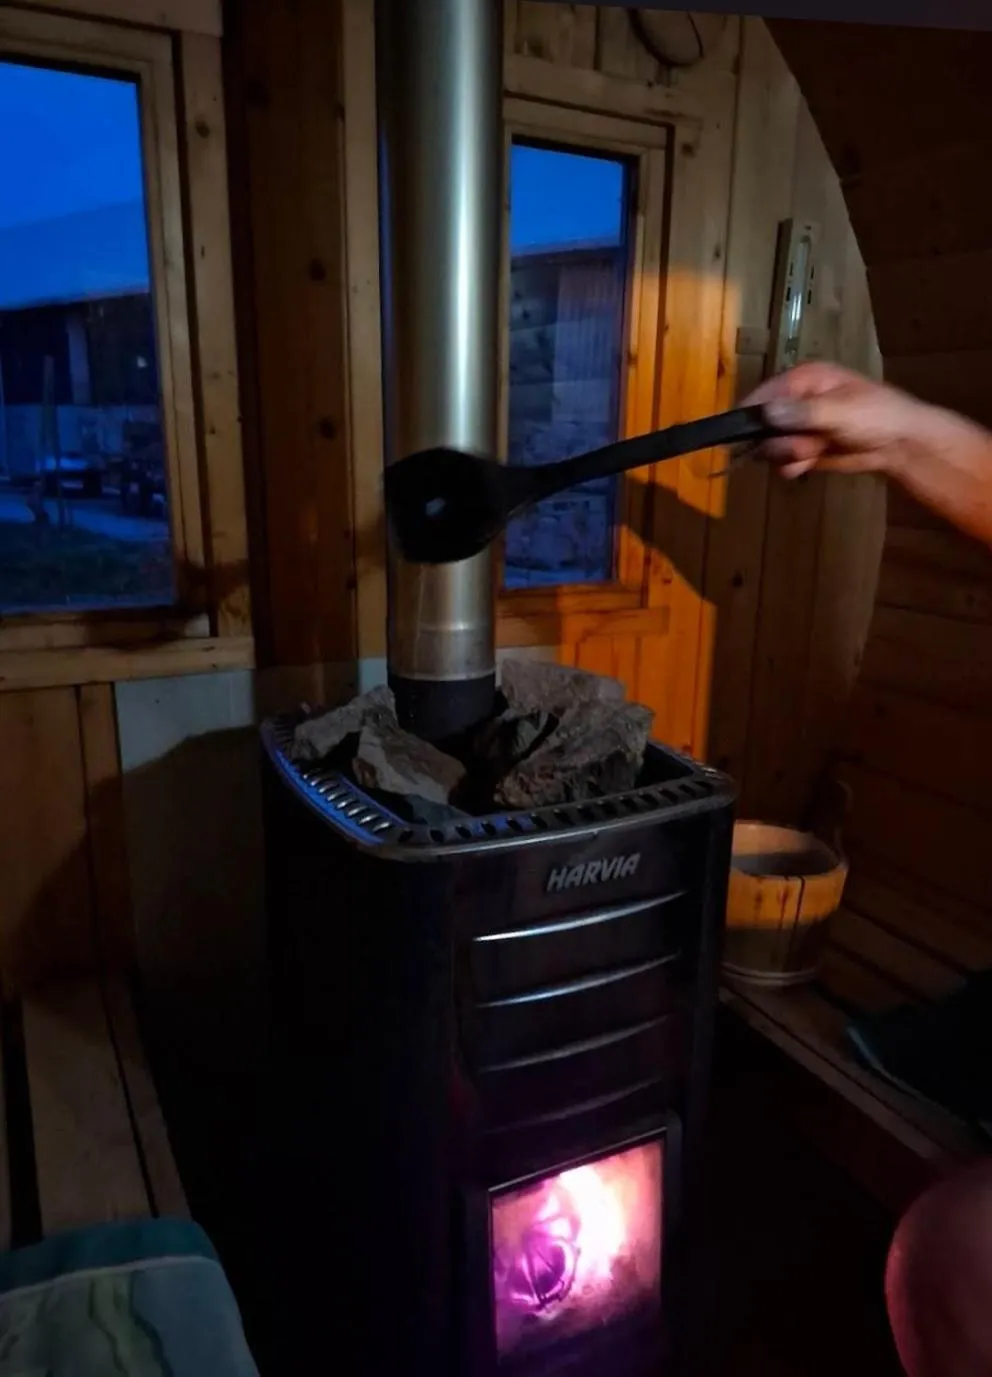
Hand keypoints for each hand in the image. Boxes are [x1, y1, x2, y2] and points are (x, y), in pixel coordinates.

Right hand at [742, 361, 947, 479]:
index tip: (743, 434)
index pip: (763, 394)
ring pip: (770, 445)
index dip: (752, 414)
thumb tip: (766, 412)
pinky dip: (792, 466)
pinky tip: (809, 465)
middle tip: (803, 445)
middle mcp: (795, 401)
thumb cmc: (876, 416)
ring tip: (813, 452)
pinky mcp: (803, 449)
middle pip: (762, 423)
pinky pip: (782, 461)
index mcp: (803, 380)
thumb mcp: (840, 411)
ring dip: (788, 454)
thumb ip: (802, 412)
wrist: (900, 445)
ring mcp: (798, 427)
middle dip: (778, 439)